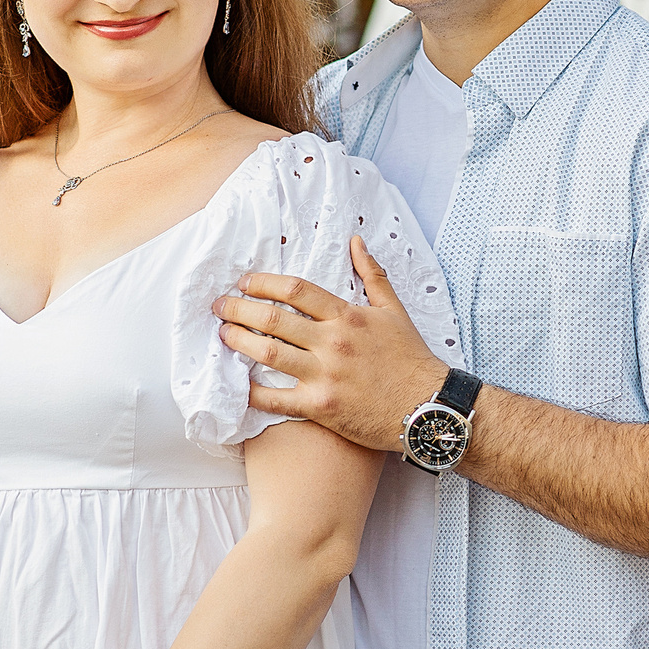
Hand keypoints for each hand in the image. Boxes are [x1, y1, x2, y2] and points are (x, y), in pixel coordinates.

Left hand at [213, 237, 446, 454]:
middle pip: (274, 319)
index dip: (264, 283)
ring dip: (240, 342)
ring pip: (269, 354)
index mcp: (348, 315)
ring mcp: (325, 375)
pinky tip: (237, 386)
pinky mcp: (321, 406)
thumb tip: (355, 241)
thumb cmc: (412, 358)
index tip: (245, 283)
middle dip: (239, 310)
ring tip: (223, 334)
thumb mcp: (395, 310)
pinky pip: (277, 399)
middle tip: (221, 306)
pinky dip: (253, 393)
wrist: (427, 406)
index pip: (296, 290)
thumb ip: (372, 275)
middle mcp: (333, 342)